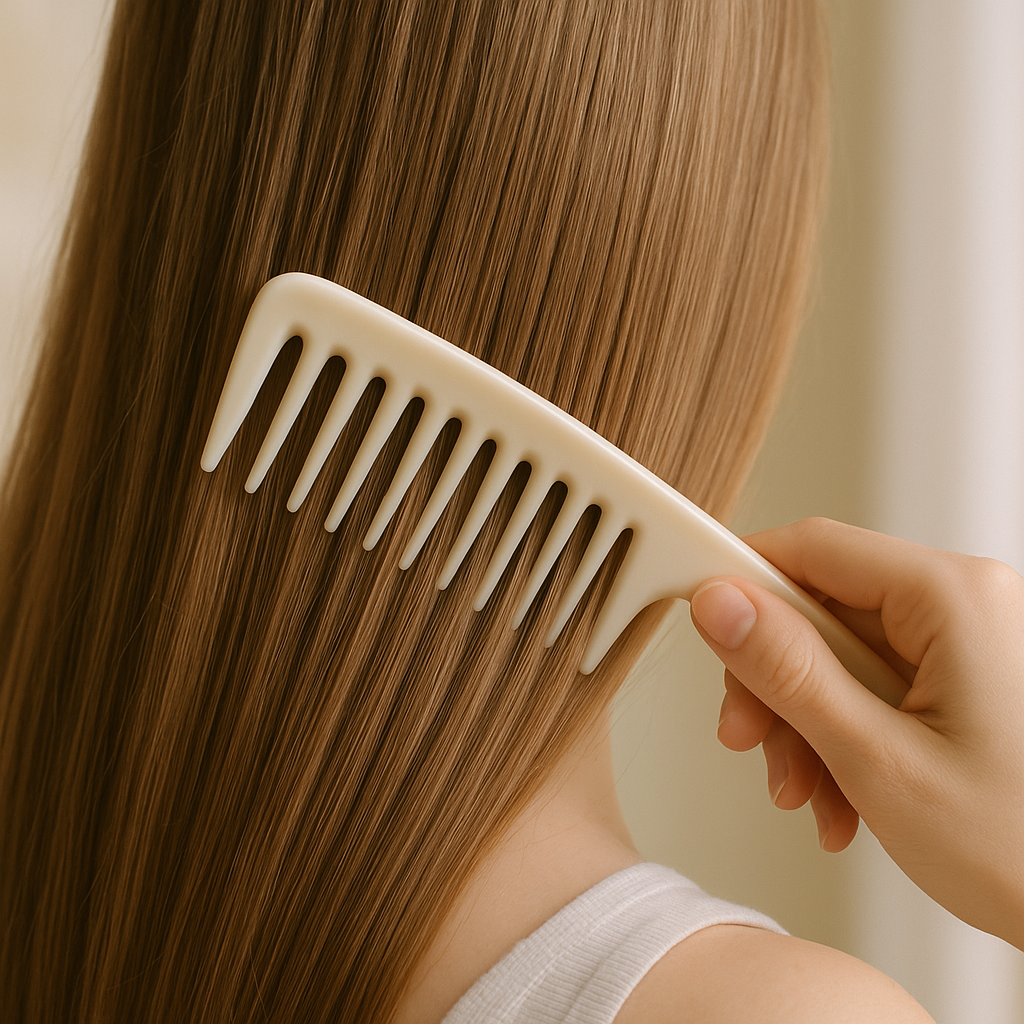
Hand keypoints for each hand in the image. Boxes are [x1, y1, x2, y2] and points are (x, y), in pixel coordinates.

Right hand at [689, 517, 1023, 950]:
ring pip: (841, 656)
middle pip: (821, 610)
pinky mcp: (970, 679)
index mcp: (954, 598)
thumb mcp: (878, 760)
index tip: (698, 618)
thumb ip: (789, 671)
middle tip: (749, 739)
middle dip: (776, 684)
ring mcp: (970, 643)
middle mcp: (966, 605)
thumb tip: (722, 605)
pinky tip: (843, 798)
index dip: (742, 581)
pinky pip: (877, 686)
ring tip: (809, 795)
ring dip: (807, 725)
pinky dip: (845, 737)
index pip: (812, 547)